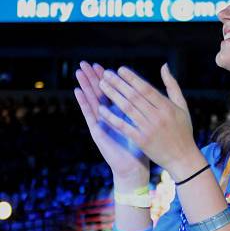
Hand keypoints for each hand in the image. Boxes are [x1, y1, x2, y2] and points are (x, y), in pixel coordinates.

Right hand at [74, 62, 149, 182]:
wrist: (134, 168)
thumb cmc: (140, 147)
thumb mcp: (144, 124)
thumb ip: (144, 108)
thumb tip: (150, 92)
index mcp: (121, 113)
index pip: (114, 92)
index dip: (109, 79)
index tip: (105, 65)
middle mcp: (109, 116)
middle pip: (100, 93)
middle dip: (93, 78)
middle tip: (85, 62)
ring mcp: (101, 123)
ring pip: (92, 100)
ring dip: (85, 85)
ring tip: (79, 71)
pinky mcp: (97, 131)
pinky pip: (89, 114)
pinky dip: (83, 102)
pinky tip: (78, 91)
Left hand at [95, 63, 201, 179]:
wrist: (183, 158)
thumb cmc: (183, 131)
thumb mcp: (182, 107)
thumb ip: (172, 86)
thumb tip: (164, 66)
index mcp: (168, 107)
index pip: (146, 89)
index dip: (132, 78)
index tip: (120, 70)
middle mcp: (158, 117)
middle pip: (135, 96)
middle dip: (119, 84)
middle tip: (106, 74)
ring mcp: (149, 129)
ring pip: (128, 109)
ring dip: (113, 96)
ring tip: (102, 86)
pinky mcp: (142, 141)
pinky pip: (124, 127)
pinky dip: (112, 118)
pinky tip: (101, 110)